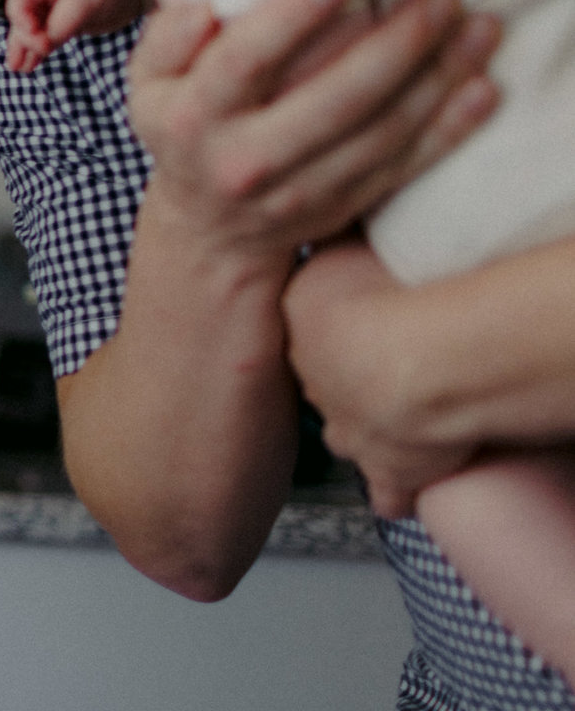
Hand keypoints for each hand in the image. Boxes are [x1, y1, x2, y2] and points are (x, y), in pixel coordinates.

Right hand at [5, 0, 150, 71]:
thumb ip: (65, 18)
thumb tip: (43, 44)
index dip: (20, 15)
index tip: (34, 32)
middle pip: (21, 15)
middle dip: (22, 37)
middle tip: (30, 57)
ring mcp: (53, 7)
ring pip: (30, 29)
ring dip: (24, 48)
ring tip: (19, 68)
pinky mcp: (64, 22)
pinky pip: (45, 37)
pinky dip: (38, 50)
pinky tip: (30, 65)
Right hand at [129, 0, 499, 266]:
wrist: (207, 230)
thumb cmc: (184, 126)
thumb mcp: (148, 84)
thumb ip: (168, 39)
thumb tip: (207, 9)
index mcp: (190, 120)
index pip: (242, 63)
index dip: (292, 18)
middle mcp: (243, 162)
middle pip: (331, 102)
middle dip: (395, 46)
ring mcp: (296, 194)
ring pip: (379, 135)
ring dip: (438, 80)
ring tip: (478, 28)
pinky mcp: (339, 210)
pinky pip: (403, 167)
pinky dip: (449, 129)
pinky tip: (483, 87)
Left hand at [285, 238, 480, 515]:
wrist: (415, 362)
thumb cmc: (387, 296)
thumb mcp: (344, 245)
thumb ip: (330, 240)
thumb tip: (323, 219)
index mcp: (295, 324)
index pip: (296, 320)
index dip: (323, 317)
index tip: (345, 309)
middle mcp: (310, 382)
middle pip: (318, 375)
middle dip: (341, 368)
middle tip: (376, 353)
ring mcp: (344, 432)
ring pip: (346, 433)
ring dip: (370, 421)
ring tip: (398, 404)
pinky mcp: (389, 474)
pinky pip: (392, 492)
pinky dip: (401, 487)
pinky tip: (409, 479)